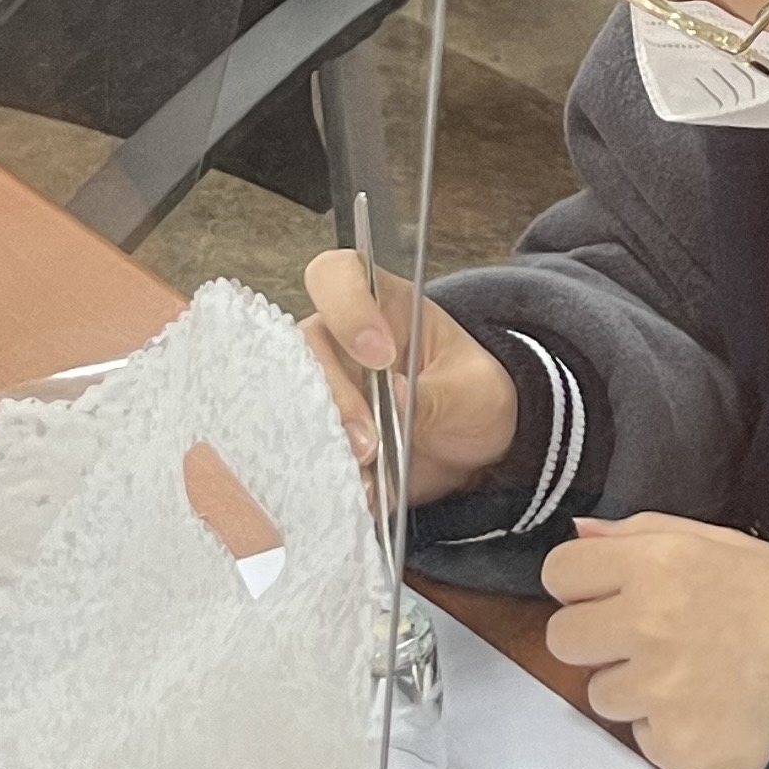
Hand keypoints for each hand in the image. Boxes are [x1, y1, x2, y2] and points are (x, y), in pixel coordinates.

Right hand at [301, 249, 517, 503]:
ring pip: (292, 403)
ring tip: (366, 470)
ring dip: (326, 439)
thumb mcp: (470, 391)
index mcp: (380, 306)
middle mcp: (338, 343)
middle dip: (335, 397)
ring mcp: (323, 390)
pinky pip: (304, 449)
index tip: (378, 355)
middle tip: (370, 440)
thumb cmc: (472, 395)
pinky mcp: (320, 435)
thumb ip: (434, 393)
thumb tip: (391, 397)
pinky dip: (328, 472)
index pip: (336, 276)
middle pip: (304, 350)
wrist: (475, 449)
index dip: (347, 309)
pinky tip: (360, 491)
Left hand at [540, 512, 768, 768]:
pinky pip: (640, 738)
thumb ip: (639, 533)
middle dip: (598, 639)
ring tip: (693, 674)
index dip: (585, 584)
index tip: (611, 594)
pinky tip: (709, 708)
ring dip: (636, 689)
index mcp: (656, 564)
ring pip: (600, 694)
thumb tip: (579, 533)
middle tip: (651, 639)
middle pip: (564, 637)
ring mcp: (658, 691)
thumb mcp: (717, 543)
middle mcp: (648, 624)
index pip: (560, 572)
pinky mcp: (674, 745)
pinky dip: (668, 730)